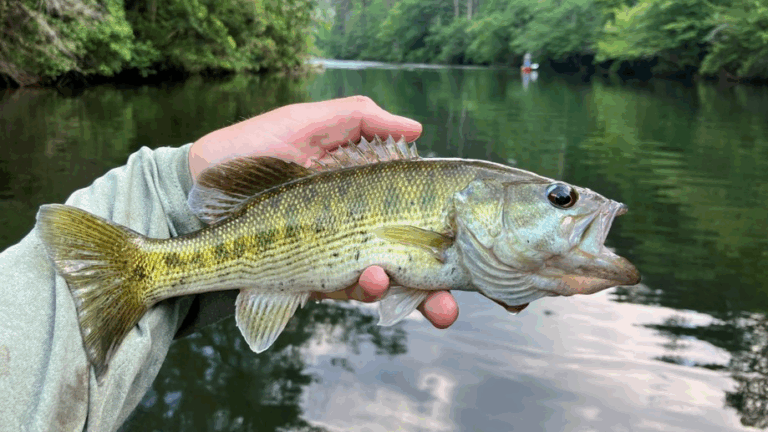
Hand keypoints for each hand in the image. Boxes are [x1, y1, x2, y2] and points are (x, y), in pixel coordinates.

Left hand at [188, 96, 458, 328]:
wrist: (198, 185)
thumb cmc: (255, 147)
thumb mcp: (311, 122)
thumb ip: (363, 120)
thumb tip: (418, 128)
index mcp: (368, 197)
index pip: (416, 224)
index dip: (446, 245)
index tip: (469, 260)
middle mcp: (358, 231)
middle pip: (408, 269)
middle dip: (433, 296)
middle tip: (450, 312)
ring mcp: (334, 258)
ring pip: (379, 288)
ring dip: (393, 294)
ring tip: (383, 279)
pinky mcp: (307, 279)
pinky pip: (341, 293)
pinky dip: (357, 291)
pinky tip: (364, 279)